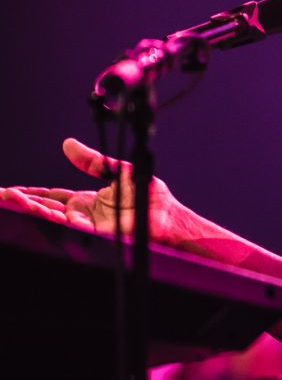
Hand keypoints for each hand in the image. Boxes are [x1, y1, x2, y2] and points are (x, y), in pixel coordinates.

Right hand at [0, 138, 181, 244]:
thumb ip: (92, 161)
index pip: (51, 197)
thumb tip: (67, 144)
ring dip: (26, 208)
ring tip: (6, 199)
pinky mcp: (91, 235)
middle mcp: (81, 215)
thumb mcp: (116, 171)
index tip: (9, 190)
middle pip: (44, 208)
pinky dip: (47, 217)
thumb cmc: (149, 197)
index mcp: (86, 202)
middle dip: (20, 202)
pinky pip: (66, 225)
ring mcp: (85, 226)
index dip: (31, 193)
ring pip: (49, 217)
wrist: (167, 215)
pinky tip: (33, 210)